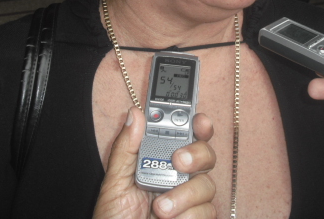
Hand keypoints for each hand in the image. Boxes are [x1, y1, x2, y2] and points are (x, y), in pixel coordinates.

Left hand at [93, 107, 215, 218]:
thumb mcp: (114, 184)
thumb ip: (126, 149)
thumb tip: (136, 114)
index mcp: (161, 163)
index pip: (187, 136)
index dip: (198, 124)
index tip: (198, 120)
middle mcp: (181, 179)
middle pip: (207, 155)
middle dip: (196, 154)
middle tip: (178, 162)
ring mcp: (192, 202)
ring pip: (208, 186)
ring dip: (183, 196)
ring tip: (160, 210)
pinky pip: (208, 212)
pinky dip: (189, 217)